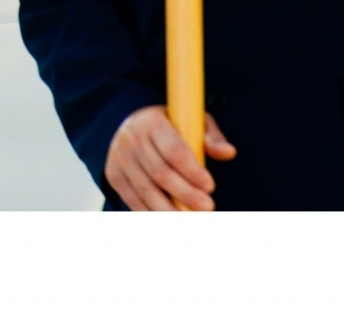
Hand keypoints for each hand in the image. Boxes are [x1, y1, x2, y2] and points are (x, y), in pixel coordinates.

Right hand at [105, 105, 236, 210]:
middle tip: (208, 207)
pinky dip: (152, 214)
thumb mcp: (190, 122)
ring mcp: (120, 158)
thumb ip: (211, 137)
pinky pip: (133, 199)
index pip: (173, 150)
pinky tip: (171, 221)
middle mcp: (132, 139)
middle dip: (186, 194)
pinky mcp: (114, 175)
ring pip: (146, 191)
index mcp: (152, 122)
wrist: (127, 124)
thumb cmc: (169, 126)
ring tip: (192, 220)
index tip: (210, 186)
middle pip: (160, 173)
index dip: (192, 171)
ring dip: (170, 211)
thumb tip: (229, 152)